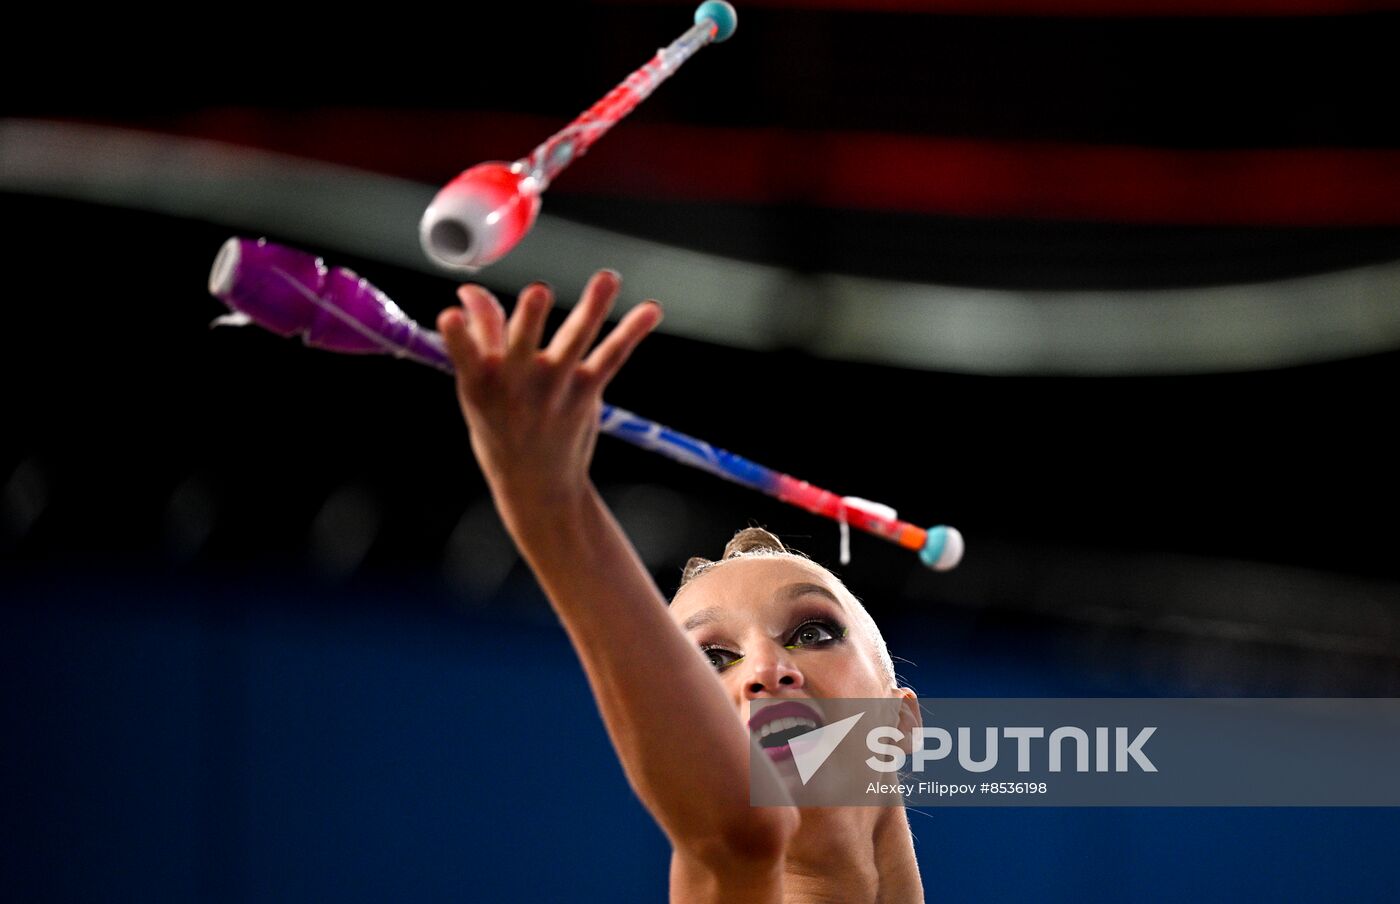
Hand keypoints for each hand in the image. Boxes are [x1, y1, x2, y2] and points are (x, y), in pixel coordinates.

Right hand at [436, 270, 662, 511]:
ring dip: (592, 307)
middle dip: (530, 317)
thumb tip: (469, 291)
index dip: (456, 336)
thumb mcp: (477, 390)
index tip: (449, 316)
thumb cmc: (500, 426)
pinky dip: (631, 331)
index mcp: (479, 383)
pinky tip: (651, 310)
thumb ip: (479, 336)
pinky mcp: (586, 392)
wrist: (536, 482)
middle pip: (523, 343)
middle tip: (538, 291)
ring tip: (606, 278)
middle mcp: (517, 385)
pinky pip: (611, 356)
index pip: (463, 355)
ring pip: (574, 340)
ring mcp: (555, 388)